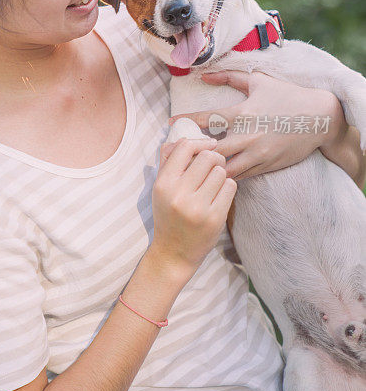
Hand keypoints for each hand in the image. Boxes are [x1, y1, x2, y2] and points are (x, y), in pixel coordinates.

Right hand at [151, 138, 236, 279]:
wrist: (173, 253)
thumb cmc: (168, 215)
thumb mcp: (160, 189)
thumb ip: (168, 162)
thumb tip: (185, 137)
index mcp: (163, 184)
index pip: (184, 147)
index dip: (199, 143)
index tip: (207, 147)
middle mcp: (179, 194)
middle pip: (208, 157)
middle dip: (214, 159)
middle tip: (213, 168)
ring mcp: (197, 208)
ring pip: (221, 172)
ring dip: (220, 175)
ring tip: (213, 186)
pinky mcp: (214, 218)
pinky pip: (230, 187)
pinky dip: (227, 188)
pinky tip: (219, 196)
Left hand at [169, 70, 343, 180]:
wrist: (321, 119)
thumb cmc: (287, 96)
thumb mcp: (259, 81)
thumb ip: (230, 77)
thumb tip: (203, 75)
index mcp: (243, 113)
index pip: (207, 119)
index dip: (186, 121)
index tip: (170, 123)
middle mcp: (248, 136)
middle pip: (211, 151)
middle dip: (190, 153)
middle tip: (172, 154)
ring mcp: (258, 153)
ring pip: (225, 169)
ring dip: (207, 169)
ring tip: (189, 170)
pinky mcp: (267, 165)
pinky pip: (242, 176)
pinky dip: (226, 176)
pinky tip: (213, 177)